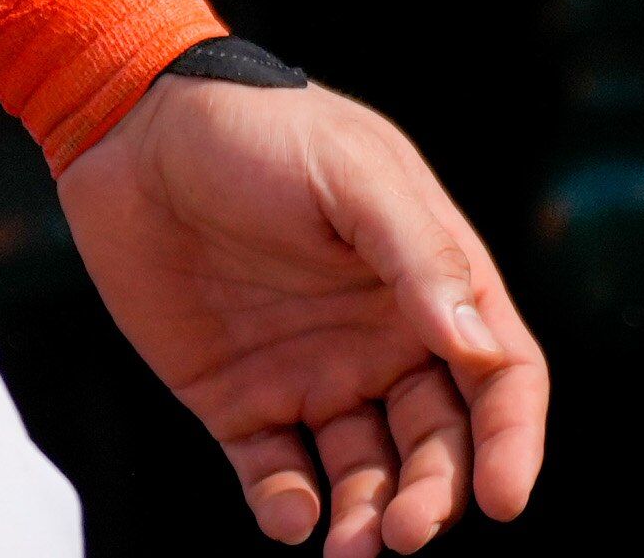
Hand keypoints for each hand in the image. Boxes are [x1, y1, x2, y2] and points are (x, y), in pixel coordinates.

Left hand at [59, 74, 546, 554]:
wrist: (132, 127)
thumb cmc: (257, 129)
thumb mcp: (349, 172)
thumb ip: (416, 254)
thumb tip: (475, 345)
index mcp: (427, 282)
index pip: (499, 377)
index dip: (511, 442)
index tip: (503, 498)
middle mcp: (381, 340)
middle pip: (439, 445)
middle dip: (436, 497)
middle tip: (408, 533)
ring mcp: (311, 374)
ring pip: (366, 477)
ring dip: (370, 519)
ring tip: (352, 546)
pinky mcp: (240, 402)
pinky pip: (278, 479)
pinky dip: (290, 512)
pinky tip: (291, 515)